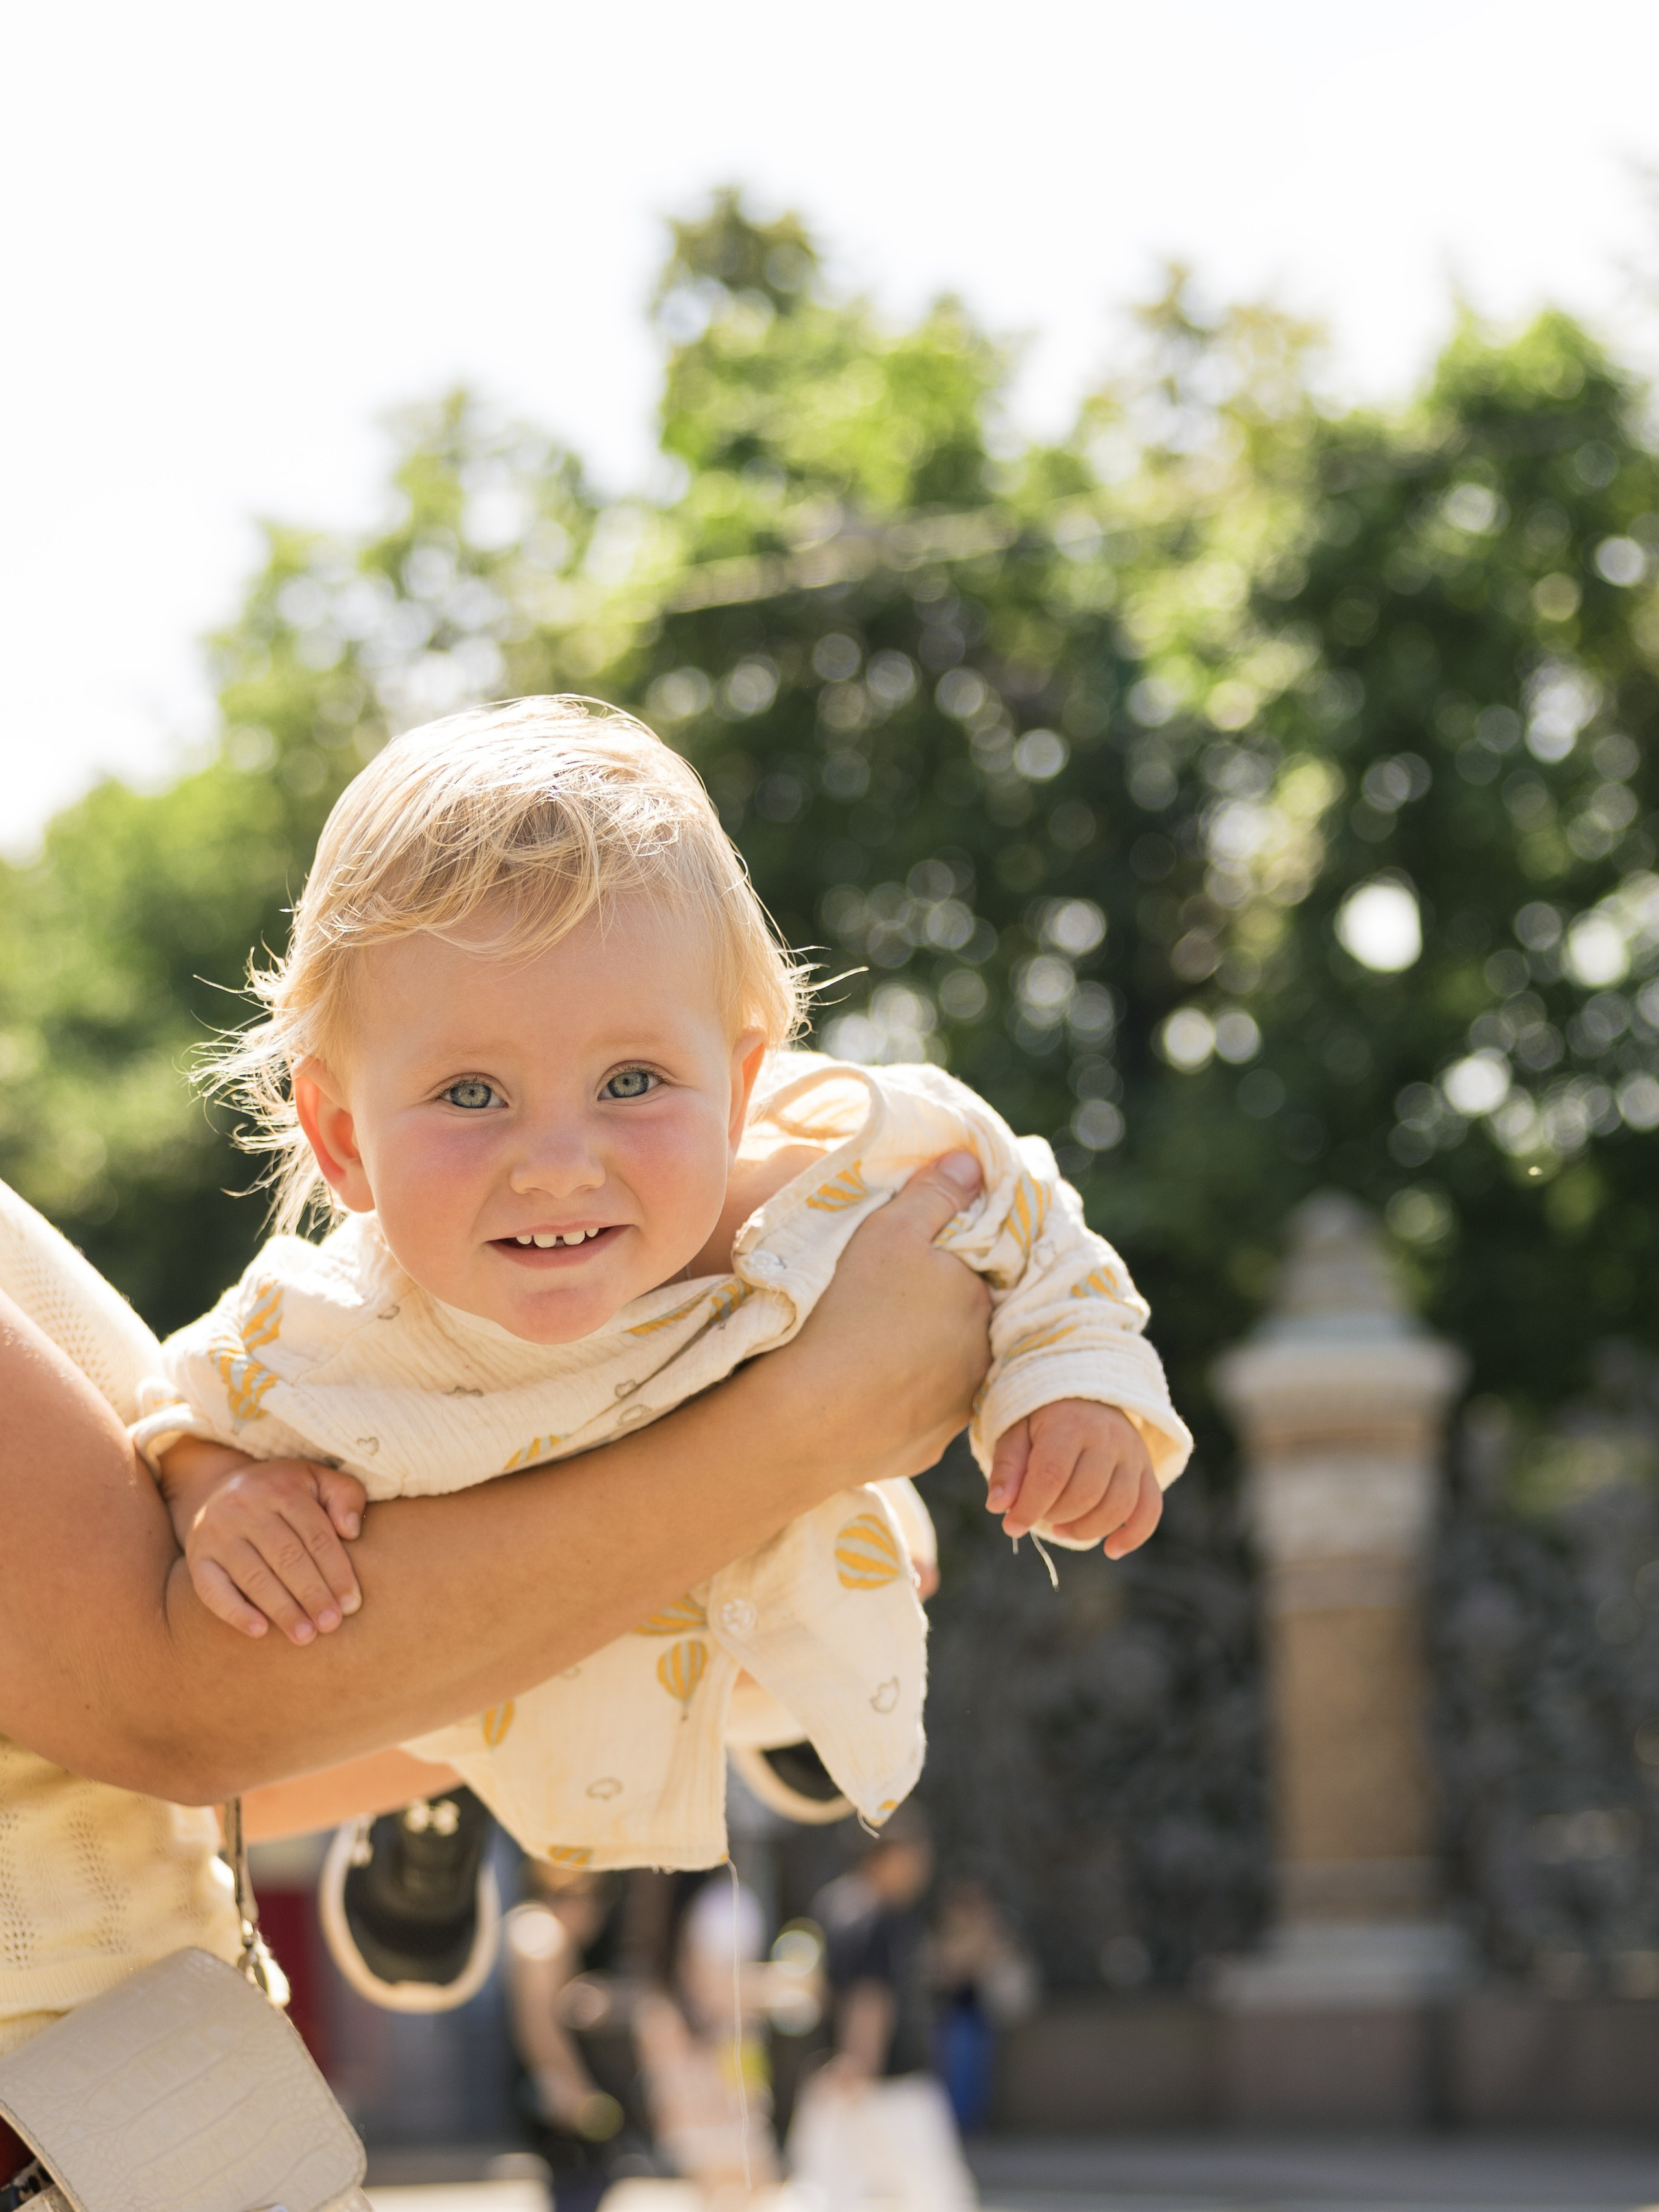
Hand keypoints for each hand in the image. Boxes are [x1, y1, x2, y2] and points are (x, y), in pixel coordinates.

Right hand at [159, 1439, 366, 1644]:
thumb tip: (351, 1531)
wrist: (218, 1487)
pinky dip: (235, 1611)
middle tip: (331, 1624)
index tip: (351, 1603)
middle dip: (312, 1594)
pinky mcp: (197, 1557)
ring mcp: (217, 1533)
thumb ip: (345, 1495)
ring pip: (254, 1576)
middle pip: (286, 1557)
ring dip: (282, 1609)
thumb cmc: (282, 1491)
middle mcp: (246, 1508)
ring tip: (305, 1635)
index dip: (337, 1572)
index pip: (316, 1536)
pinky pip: (212, 1589)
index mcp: (282, 1489)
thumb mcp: (317, 1479)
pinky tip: (259, 1630)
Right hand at [783, 1151, 989, 1487]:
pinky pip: (915, 1415)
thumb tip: (972, 1164)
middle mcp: (982, 1360)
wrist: (802, 1418)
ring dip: (918, 1359)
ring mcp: (955, 1412)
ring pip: (943, 1371)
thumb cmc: (846, 1309)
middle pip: (961, 1322)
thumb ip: (934, 1195)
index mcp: (979, 1301)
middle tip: (879, 1303)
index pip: (974, 1271)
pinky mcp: (924, 1449)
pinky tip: (859, 1390)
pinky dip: (895, 1401)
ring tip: (865, 1347)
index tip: (904, 1261)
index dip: (941, 1261)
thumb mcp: (887, 1230)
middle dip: (933, 1311)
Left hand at [986, 1400, 1161, 1557]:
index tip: (1012, 1526)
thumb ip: (1007, 1467)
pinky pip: (1150, 1509)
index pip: (1051, 1475)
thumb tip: (998, 1507)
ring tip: (1061, 1528)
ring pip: (1118, 1506)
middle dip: (1055, 1516)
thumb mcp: (1015, 1431)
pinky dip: (1133, 1535)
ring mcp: (1133, 1454)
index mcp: (1070, 1424)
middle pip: (1085, 1494)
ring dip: (1085, 1530)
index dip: (1030, 1508)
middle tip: (1039, 1515)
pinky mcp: (1147, 1470)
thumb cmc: (1043, 1419)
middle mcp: (1108, 1438)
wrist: (1087, 1395)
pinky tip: (1111, 1550)